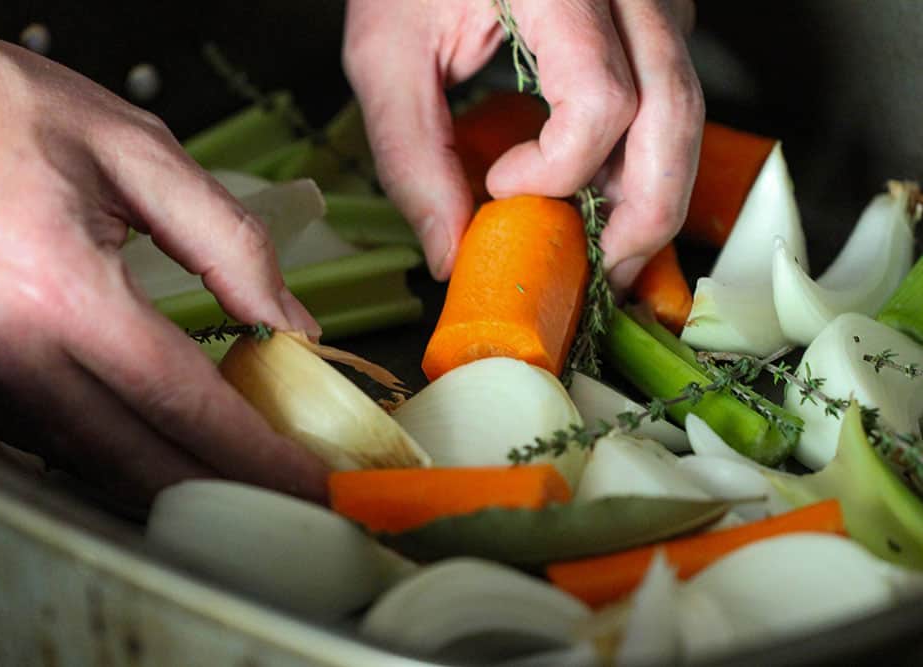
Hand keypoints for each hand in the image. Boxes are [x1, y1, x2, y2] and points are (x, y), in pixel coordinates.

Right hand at [0, 11, 327, 505]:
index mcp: (59, 290)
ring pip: (85, 464)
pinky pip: (35, 440)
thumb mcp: (130, 148)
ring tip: (229, 461)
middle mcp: (2, 352)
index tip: (308, 483)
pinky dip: (101, 448)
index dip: (257, 457)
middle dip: (224, 490)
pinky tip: (143, 431)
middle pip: (138, 462)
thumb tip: (287, 323)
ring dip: (166, 474)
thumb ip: (226, 239)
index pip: (185, 404)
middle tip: (284, 495)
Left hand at [343, 0, 702, 290]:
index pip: (601, 101)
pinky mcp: (656, 13)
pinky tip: (604, 189)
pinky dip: (645, 157)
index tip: (500, 185)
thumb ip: (412, 157)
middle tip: (599, 272)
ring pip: (686, 112)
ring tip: (602, 243)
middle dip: (643, 214)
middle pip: (673, 116)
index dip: (557, 170)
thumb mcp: (386, 53)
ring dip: (651, 192)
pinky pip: (673, 96)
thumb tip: (448, 252)